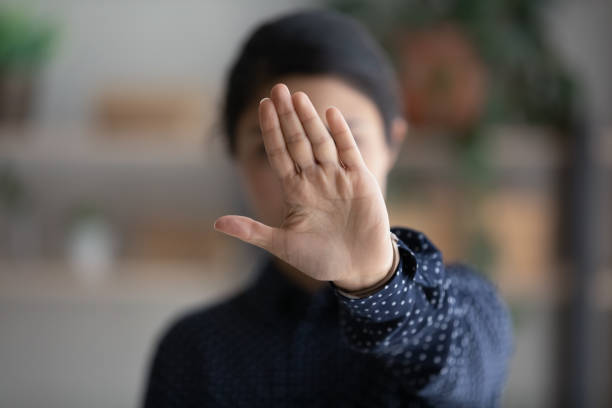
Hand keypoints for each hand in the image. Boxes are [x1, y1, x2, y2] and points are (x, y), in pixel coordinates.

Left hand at [214, 83, 393, 290]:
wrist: (358, 267)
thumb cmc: (320, 258)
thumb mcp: (283, 245)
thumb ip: (253, 232)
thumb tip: (217, 224)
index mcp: (295, 191)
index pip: (279, 153)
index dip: (271, 130)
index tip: (262, 106)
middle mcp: (314, 179)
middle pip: (297, 141)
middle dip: (287, 116)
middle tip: (277, 88)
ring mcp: (337, 177)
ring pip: (320, 141)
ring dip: (309, 119)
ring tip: (297, 96)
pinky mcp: (360, 180)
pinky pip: (348, 151)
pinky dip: (340, 132)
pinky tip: (329, 113)